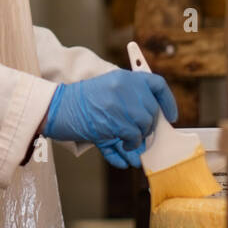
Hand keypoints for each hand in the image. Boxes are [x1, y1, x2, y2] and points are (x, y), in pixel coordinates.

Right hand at [43, 70, 176, 168]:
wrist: (57, 108)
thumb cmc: (80, 102)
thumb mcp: (107, 89)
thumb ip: (130, 100)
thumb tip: (151, 122)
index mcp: (124, 77)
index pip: (156, 84)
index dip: (168, 101)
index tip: (171, 115)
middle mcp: (124, 88)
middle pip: (152, 110)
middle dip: (148, 127)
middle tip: (140, 134)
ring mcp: (118, 105)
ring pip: (143, 127)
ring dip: (137, 140)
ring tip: (127, 142)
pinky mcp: (112, 123)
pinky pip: (132, 139)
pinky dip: (129, 149)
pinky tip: (123, 150)